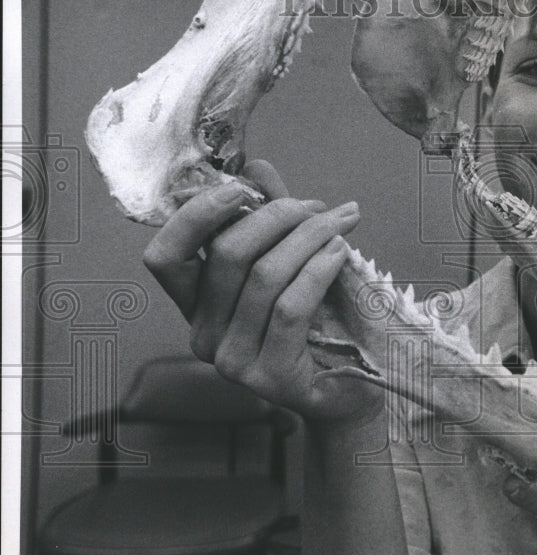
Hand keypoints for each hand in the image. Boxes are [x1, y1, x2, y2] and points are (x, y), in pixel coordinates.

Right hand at [142, 160, 382, 423]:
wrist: (352, 388)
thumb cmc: (319, 321)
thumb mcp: (290, 261)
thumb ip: (270, 218)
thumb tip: (254, 165)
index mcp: (196, 304)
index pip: (165, 256)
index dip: (195, 215)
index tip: (241, 188)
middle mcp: (202, 335)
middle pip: (227, 255)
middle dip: (278, 216)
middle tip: (319, 207)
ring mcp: (232, 361)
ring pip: (264, 276)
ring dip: (310, 237)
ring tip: (341, 224)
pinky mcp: (269, 377)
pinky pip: (291, 305)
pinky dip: (320, 268)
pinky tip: (342, 252)